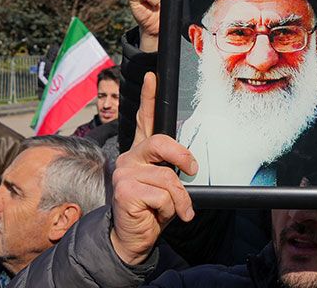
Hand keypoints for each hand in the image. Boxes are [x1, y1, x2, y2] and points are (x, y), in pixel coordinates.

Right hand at [109, 73, 198, 265]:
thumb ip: (174, 170)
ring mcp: (125, 172)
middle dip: (183, 158)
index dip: (149, 98)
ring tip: (171, 210)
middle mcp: (129, 157)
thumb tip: (191, 164)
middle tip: (192, 170)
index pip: (144, 120)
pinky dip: (170, 210)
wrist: (134, 239)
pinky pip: (164, 196)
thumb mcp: (168, 186)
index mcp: (141, 153)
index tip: (152, 76)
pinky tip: (156, 215)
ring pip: (168, 178)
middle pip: (162, 143)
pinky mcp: (125, 189)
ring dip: (178, 200)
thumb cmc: (153, 210)